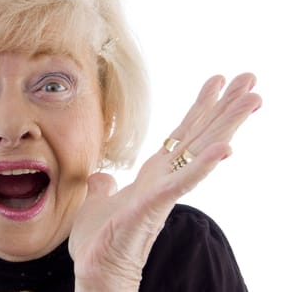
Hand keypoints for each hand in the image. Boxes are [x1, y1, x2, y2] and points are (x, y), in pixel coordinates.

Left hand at [69, 73, 261, 290]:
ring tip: (254, 98)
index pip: (182, 134)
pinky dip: (204, 166)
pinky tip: (227, 148)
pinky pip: (184, 183)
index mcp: (154, 174)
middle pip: (201, 135)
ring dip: (228, 125)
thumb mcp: (98, 202)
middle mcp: (166, 179)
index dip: (200, 107)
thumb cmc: (100, 241)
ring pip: (202, 152)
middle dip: (226, 106)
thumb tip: (102, 176)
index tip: (218, 81)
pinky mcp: (155, 206)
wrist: (95, 271)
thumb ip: (105, 186)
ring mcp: (164, 192)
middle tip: (251, 77)